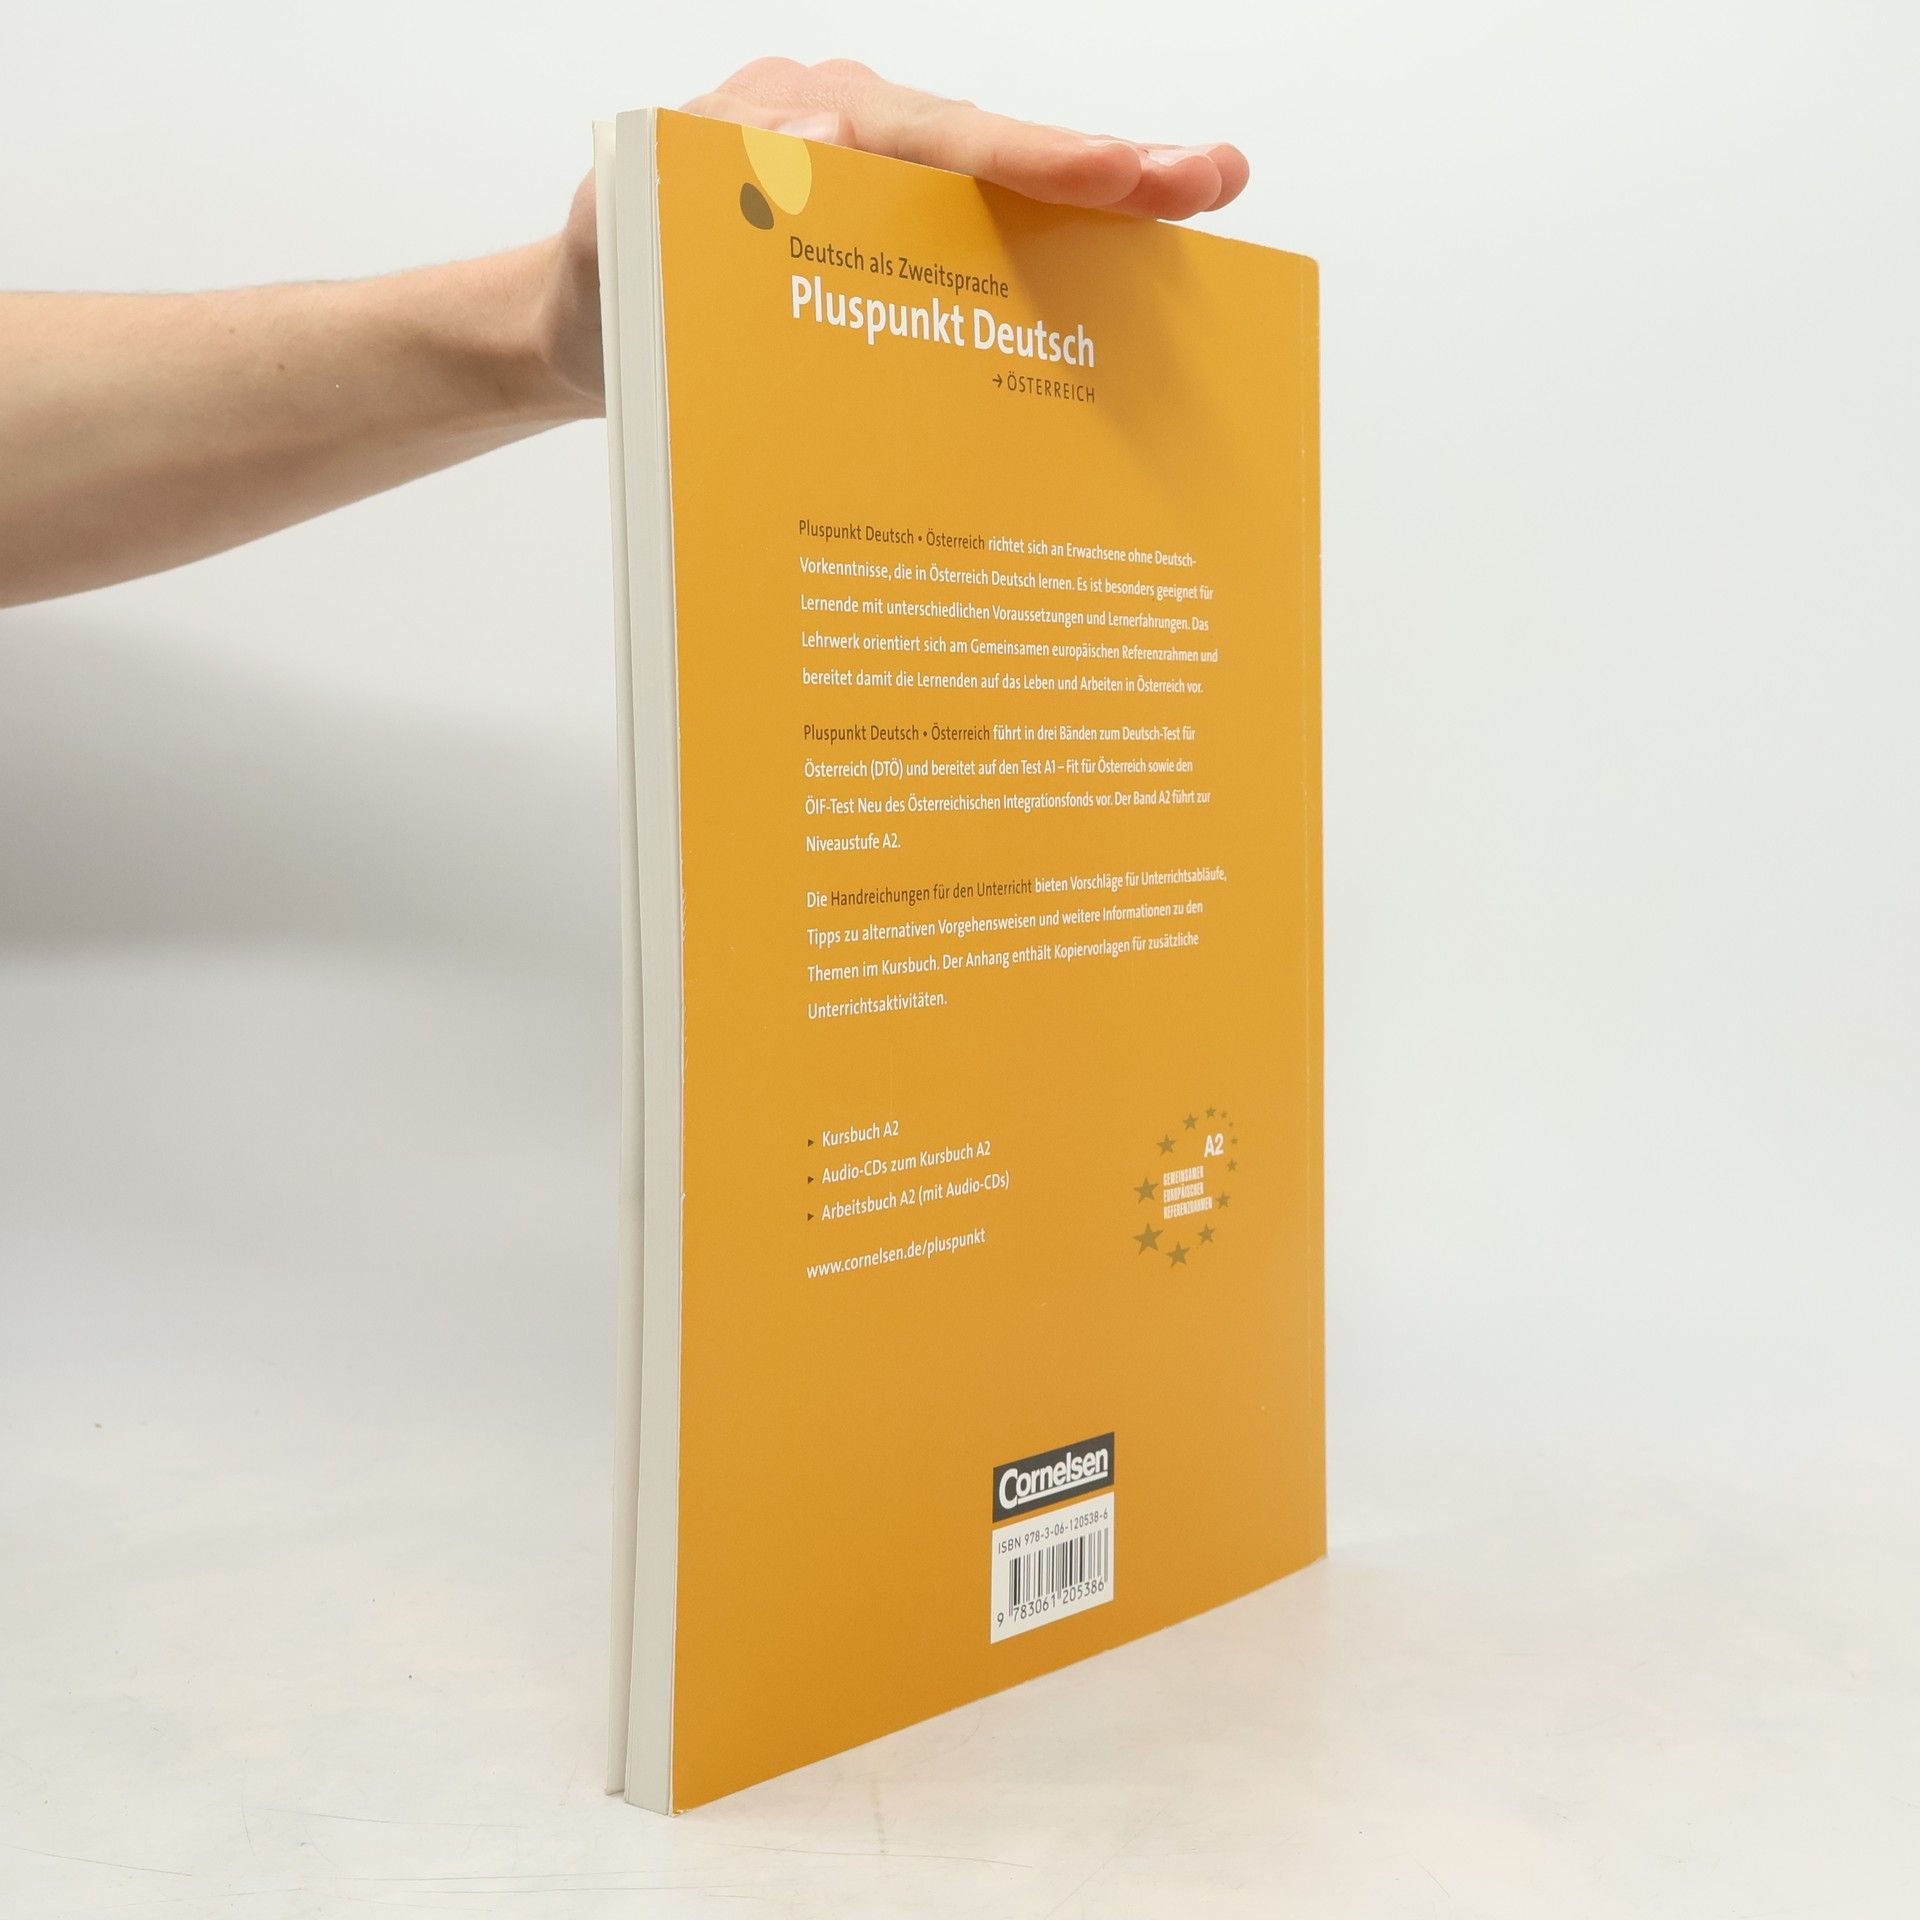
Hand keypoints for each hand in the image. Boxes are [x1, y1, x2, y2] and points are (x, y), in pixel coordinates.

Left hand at [535, 58, 1251, 409]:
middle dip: (1104, 161)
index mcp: (789, 124)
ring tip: (1196, 193)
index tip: (1113, 171)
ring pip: (998, 185)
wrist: (590, 330)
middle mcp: (847, 132)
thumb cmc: (605, 298)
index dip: (1026, 157)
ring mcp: (876, 179)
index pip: (927, 137)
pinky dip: (1051, 243)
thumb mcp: (618, 245)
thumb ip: (681, 200)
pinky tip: (1131, 258)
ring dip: (1100, 198)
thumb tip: (809, 152)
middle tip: (1208, 176)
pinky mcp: (889, 234)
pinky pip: (978, 234)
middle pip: (990, 145)